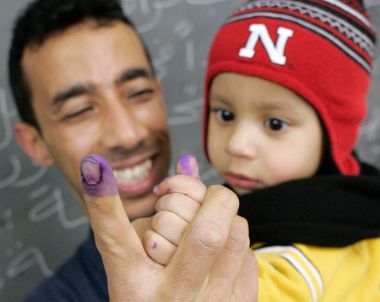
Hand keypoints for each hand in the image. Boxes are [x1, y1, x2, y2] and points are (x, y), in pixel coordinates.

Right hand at [80, 154, 257, 301]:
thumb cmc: (150, 294)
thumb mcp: (136, 263)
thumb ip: (155, 213)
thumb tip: (188, 161)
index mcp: (135, 285)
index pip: (115, 238)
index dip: (104, 201)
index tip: (94, 167)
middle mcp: (173, 297)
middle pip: (206, 233)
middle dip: (211, 198)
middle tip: (201, 197)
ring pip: (235, 235)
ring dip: (224, 217)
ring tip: (208, 224)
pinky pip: (249, 254)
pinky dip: (236, 241)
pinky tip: (219, 253)